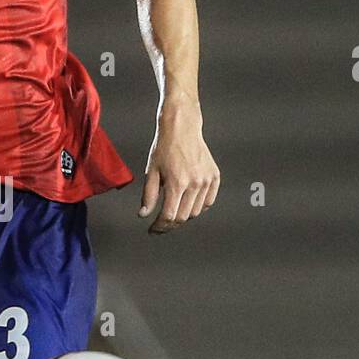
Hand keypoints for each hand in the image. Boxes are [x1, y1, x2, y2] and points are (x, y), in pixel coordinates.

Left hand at [139, 99, 219, 233]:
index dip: (159, 227)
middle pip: (183, 217)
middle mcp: (194, 183)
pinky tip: (187, 203)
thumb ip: (149, 195)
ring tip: (172, 210)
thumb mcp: (151, 171)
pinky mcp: (214, 177)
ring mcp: (206, 180)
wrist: (182, 128)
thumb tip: (144, 214)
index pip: (169, 216)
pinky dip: (198, 207)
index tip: (152, 230)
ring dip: (183, 215)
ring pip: (196, 212)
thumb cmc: (164, 147)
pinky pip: (208, 202)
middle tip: (160, 225)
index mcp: (177, 183)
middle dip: (170, 224)